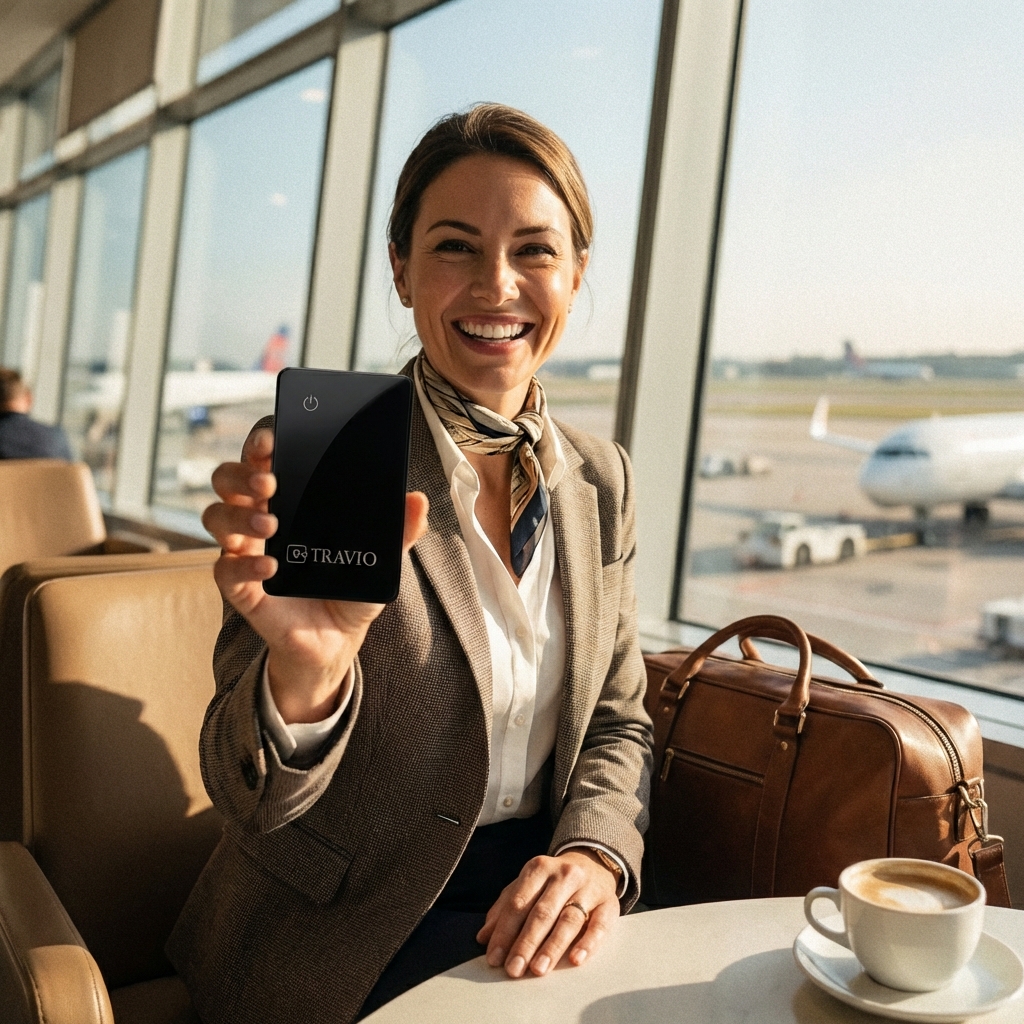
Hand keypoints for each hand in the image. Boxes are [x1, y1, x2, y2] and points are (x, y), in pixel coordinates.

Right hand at [202, 425, 428, 722]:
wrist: (337, 638)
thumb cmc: (351, 584)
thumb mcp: (382, 557)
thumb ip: (400, 530)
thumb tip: (418, 501)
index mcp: (290, 497)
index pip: (265, 456)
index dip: (261, 439)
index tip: (273, 437)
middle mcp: (261, 516)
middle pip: (229, 478)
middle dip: (242, 473)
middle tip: (270, 481)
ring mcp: (246, 550)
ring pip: (215, 516)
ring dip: (238, 515)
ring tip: (271, 525)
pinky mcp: (242, 587)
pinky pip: (224, 570)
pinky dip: (244, 565)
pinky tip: (270, 567)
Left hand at [476, 849, 619, 977]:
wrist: (593, 864)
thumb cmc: (553, 883)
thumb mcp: (527, 886)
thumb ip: (505, 909)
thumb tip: (483, 937)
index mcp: (539, 868)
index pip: (518, 902)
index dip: (505, 931)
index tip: (494, 958)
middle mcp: (564, 875)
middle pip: (542, 912)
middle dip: (526, 943)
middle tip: (514, 969)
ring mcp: (588, 889)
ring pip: (569, 920)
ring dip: (552, 947)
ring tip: (538, 969)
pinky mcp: (609, 904)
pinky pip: (599, 926)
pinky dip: (588, 944)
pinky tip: (575, 960)